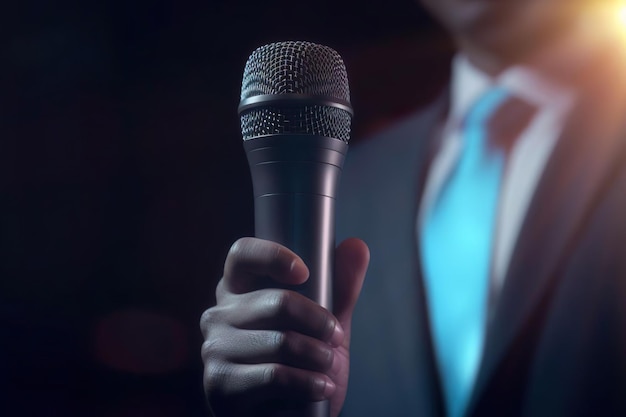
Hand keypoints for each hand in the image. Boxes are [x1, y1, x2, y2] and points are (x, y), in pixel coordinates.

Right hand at [200, 237, 368, 416]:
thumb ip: (340, 288)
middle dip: (319, 322)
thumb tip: (357, 245)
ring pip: (280, 341)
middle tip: (335, 337)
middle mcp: (219, 314)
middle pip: (276, 301)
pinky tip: (321, 387)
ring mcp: (215, 349)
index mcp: (238, 289)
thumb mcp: (325, 324)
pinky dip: (308, 382)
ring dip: (318, 357)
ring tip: (328, 367)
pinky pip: (274, 375)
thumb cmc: (303, 362)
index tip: (305, 271)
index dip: (273, 255)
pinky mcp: (220, 384)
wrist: (290, 415)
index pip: (242, 253)